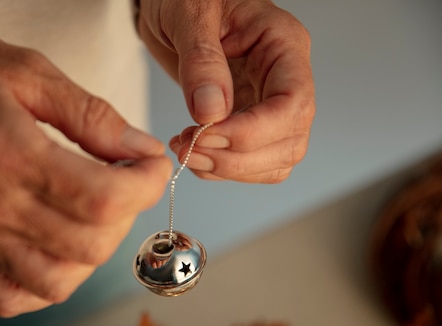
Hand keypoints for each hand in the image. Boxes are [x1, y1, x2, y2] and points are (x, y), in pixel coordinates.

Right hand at [0, 24, 171, 315]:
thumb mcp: (32, 72)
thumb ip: (93, 116)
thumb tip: (141, 150)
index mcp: (12, 153)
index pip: (104, 198)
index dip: (147, 185)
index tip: (152, 164)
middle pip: (91, 244)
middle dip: (130, 213)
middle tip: (125, 179)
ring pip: (58, 283)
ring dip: (95, 250)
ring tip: (95, 212)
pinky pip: (11, 298)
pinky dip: (47, 284)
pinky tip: (59, 248)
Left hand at [137, 0, 314, 181]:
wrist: (171, 3)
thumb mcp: (189, 14)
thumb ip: (201, 61)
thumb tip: (212, 113)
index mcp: (283, 44)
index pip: (293, 102)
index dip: (254, 131)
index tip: (208, 136)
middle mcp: (284, 78)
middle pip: (289, 140)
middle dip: (237, 157)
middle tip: (189, 149)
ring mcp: (268, 103)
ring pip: (273, 160)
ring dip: (228, 169)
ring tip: (186, 150)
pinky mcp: (248, 121)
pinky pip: (249, 162)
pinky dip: (220, 169)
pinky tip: (193, 152)